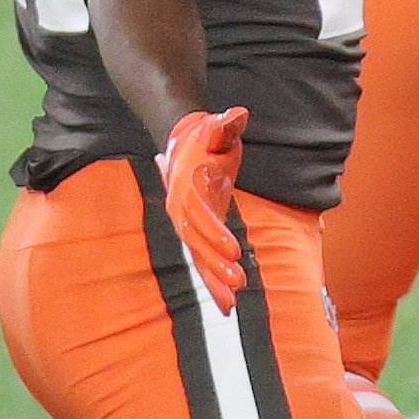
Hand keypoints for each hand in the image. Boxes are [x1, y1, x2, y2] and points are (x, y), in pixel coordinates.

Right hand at [156, 108, 249, 313]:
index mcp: (187, 187)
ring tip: (231, 303)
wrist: (185, 144)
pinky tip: (227, 303)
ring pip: (197, 257)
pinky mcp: (195, 233)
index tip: (234, 251)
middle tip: (237, 282)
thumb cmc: (207, 138)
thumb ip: (225, 125)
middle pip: (197, 242)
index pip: (200, 215)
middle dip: (216, 264)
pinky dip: (212, 281)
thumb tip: (237, 115)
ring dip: (213, 280)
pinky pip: (201, 260)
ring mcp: (187, 223)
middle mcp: (181, 209)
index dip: (215, 234)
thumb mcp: (217, 129)